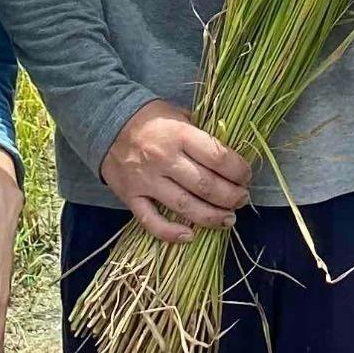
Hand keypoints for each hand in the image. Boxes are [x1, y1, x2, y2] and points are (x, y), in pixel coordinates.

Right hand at [99, 99, 252, 244]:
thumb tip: (230, 155)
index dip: (238, 170)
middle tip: (242, 200)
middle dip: (230, 196)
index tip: (247, 176)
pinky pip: (151, 221)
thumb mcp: (180, 115)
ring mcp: (146, 181)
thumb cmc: (152, 118)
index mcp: (180, 135)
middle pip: (205, 185)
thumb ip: (202, 134)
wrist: (107, 122)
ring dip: (211, 216)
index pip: (218, 157)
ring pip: (184, 206)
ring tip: (228, 220)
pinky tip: (190, 237)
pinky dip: (171, 233)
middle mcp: (164, 159)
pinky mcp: (130, 197)